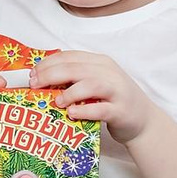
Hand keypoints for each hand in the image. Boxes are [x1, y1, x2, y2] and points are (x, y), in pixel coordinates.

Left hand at [30, 50, 156, 143]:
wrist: (144, 121)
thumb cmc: (114, 101)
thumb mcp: (95, 83)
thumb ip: (75, 78)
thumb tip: (41, 79)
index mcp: (100, 63)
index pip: (70, 57)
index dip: (48, 63)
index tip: (32, 74)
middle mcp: (109, 73)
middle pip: (76, 68)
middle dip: (50, 75)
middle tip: (35, 85)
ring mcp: (117, 91)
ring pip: (90, 84)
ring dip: (69, 92)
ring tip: (56, 101)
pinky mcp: (120, 111)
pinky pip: (100, 109)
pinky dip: (84, 110)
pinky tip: (71, 113)